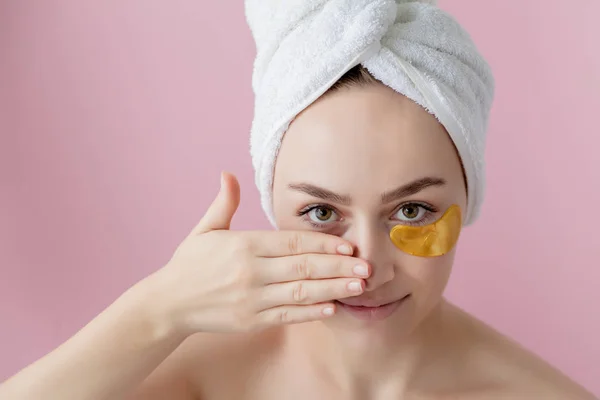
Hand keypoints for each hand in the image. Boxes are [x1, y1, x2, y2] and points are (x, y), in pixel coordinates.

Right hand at [148, 172, 370, 335]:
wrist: (168, 303)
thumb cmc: (189, 264)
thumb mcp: (205, 229)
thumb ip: (224, 202)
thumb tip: (228, 173)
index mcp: (243, 245)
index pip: (291, 243)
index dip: (322, 243)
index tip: (348, 244)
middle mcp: (250, 272)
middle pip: (302, 268)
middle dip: (338, 266)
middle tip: (368, 265)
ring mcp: (251, 298)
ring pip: (300, 293)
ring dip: (333, 289)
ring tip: (360, 286)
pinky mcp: (250, 320)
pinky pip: (286, 315)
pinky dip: (310, 312)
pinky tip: (333, 307)